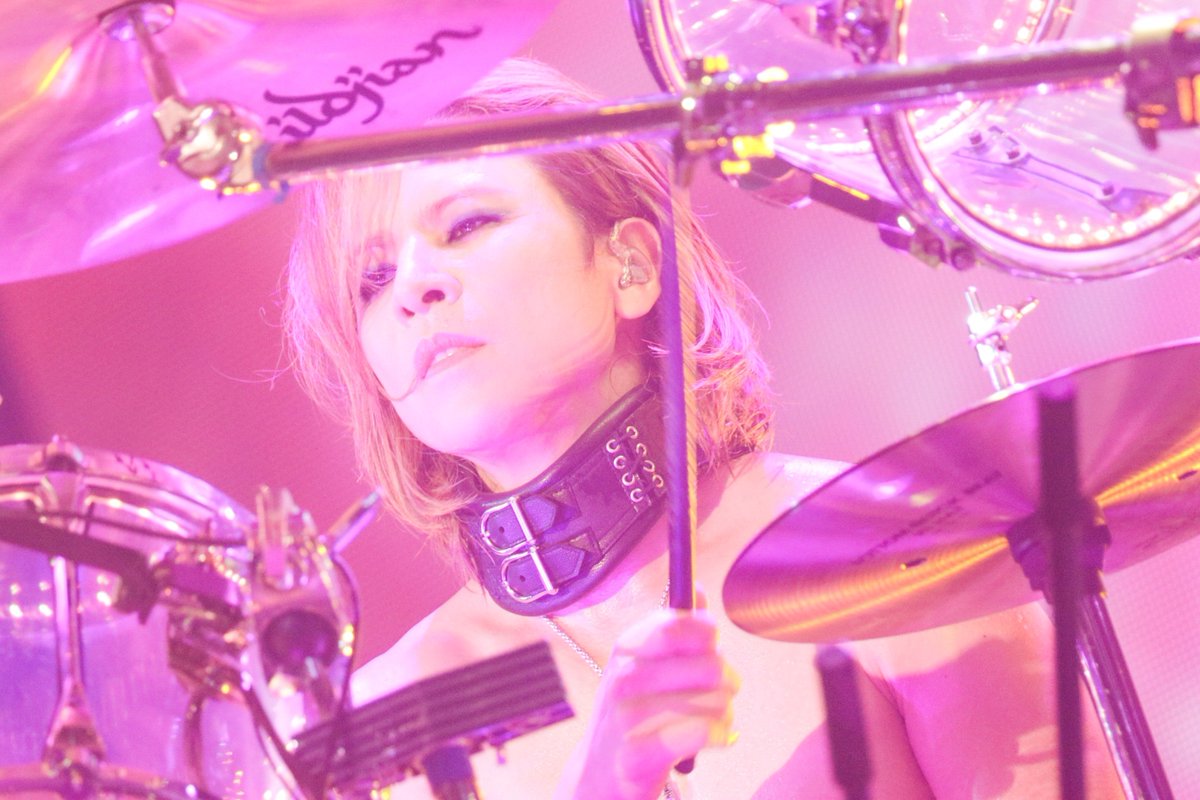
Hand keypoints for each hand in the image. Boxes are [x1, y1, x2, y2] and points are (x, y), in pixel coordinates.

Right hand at [567, 599, 739, 799]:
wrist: (599, 775)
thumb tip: (698, 590)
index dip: (709, 639)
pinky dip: (721, 737)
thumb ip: (674, 629)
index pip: (684, 625)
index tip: (709, 652)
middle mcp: (625, 677)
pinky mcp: (640, 753)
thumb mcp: (643, 667)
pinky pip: (704, 732)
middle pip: (711, 665)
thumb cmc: (632, 716)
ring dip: (725, 714)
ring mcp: (629, 716)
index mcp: (628, 648)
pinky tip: (717, 739)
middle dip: (727, 683)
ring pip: (715, 701)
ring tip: (712, 721)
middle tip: (718, 694)